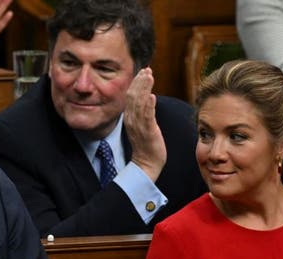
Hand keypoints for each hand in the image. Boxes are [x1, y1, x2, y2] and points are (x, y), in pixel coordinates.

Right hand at [124, 67, 165, 181]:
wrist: (146, 164)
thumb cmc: (146, 145)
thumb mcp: (142, 125)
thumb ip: (143, 112)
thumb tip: (148, 97)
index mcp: (130, 118)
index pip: (131, 96)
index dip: (137, 83)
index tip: (144, 71)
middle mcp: (132, 120)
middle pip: (133, 97)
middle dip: (140, 82)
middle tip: (147, 70)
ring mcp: (139, 126)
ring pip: (139, 103)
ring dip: (144, 89)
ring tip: (149, 76)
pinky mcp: (148, 132)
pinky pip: (146, 117)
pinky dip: (148, 106)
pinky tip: (152, 96)